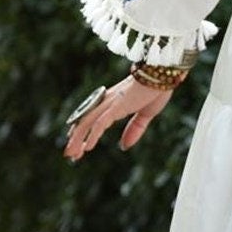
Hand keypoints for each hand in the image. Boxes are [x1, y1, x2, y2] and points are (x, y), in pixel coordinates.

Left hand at [62, 73, 181, 160]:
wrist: (162, 76)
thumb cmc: (156, 90)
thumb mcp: (146, 114)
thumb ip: (135, 129)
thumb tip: (124, 146)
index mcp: (113, 102)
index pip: (91, 117)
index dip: (82, 131)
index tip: (76, 144)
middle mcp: (107, 102)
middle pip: (84, 121)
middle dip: (75, 139)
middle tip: (69, 155)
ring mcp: (110, 104)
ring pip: (87, 123)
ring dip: (78, 140)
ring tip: (72, 155)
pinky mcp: (116, 107)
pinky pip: (100, 123)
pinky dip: (93, 135)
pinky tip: (87, 148)